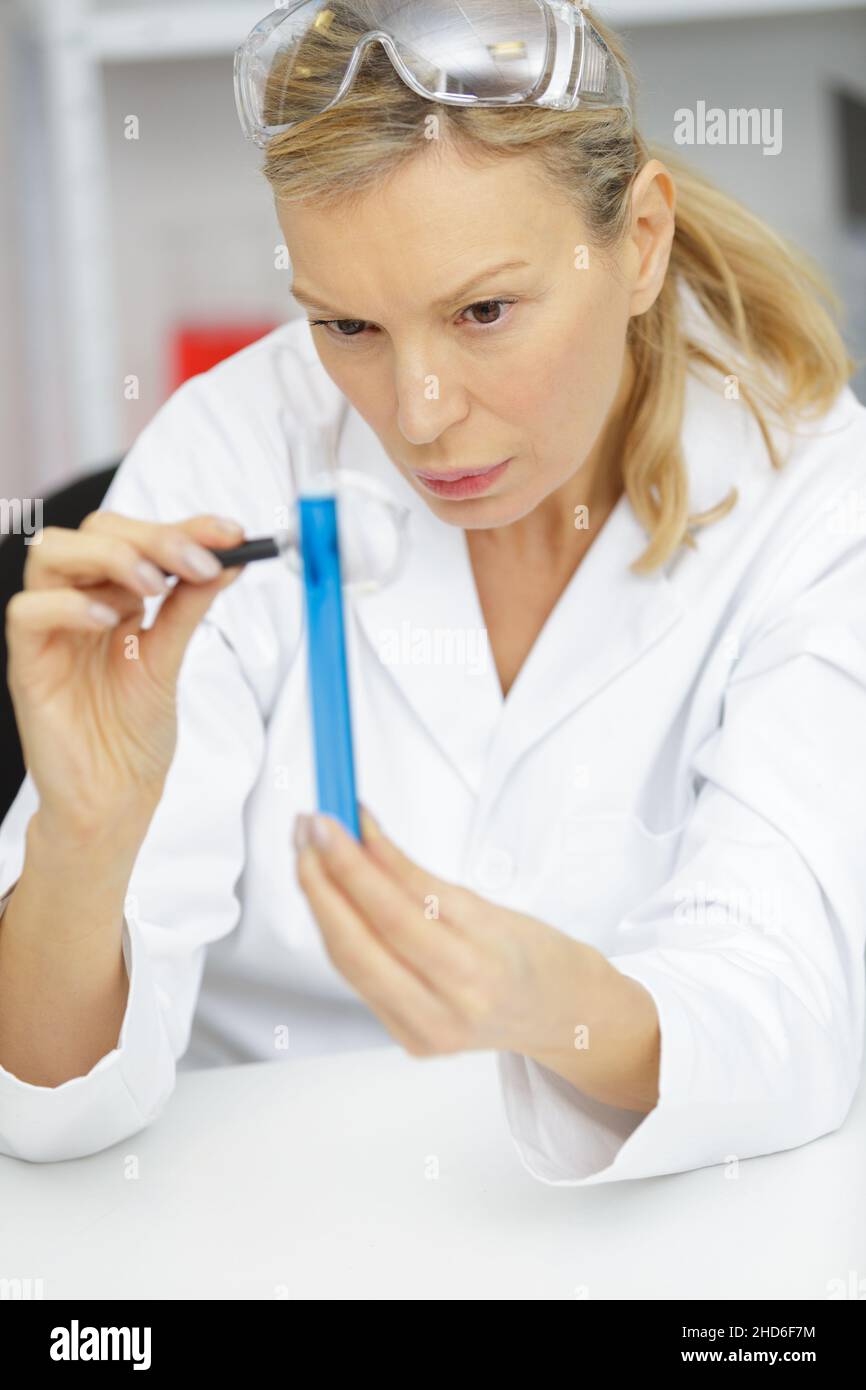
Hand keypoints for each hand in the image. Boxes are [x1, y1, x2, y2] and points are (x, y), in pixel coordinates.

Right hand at [6, 510, 245, 836]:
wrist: (115, 798)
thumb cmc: (134, 734)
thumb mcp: (171, 658)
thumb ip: (191, 605)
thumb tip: (230, 555)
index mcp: (112, 598)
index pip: (136, 536)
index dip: (183, 526)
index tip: (231, 532)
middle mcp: (78, 604)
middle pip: (94, 532)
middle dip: (152, 537)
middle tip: (198, 562)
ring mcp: (51, 631)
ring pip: (51, 555)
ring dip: (110, 557)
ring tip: (153, 586)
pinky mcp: (28, 665)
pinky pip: (26, 613)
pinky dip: (67, 606)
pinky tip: (108, 621)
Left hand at [292, 805, 606, 1060]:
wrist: (559, 1013)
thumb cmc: (531, 953)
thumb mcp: (487, 906)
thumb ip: (419, 880)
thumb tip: (362, 836)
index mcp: (479, 969)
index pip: (398, 911)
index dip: (355, 862)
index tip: (333, 821)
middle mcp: (449, 1009)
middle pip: (362, 942)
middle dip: (322, 880)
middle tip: (307, 831)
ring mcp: (424, 1032)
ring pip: (349, 962)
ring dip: (321, 902)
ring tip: (308, 853)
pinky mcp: (408, 1039)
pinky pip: (358, 979)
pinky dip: (338, 932)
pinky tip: (328, 894)